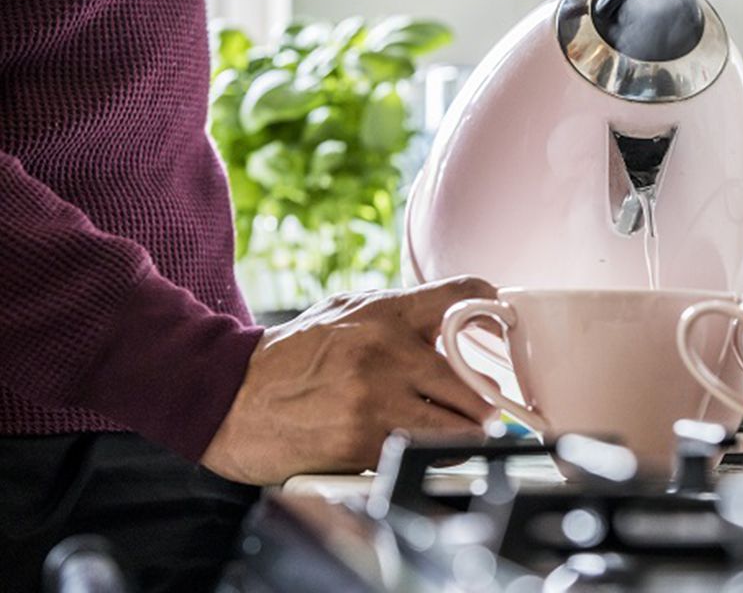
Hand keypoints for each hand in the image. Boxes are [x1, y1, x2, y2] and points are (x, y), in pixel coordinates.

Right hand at [201, 276, 498, 484]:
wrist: (229, 398)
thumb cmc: (295, 357)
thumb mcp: (347, 311)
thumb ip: (403, 313)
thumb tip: (460, 321)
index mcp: (385, 312)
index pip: (466, 296)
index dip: (496, 315)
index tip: (502, 336)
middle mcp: (385, 351)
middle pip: (475, 383)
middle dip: (483, 403)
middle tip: (482, 410)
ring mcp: (374, 400)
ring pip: (459, 428)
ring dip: (463, 436)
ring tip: (452, 432)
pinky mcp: (362, 443)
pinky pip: (423, 455)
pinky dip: (428, 457)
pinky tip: (412, 448)